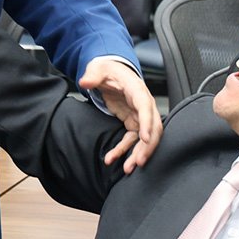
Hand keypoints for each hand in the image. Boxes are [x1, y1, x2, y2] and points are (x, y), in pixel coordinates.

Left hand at [78, 59, 162, 173]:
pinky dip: (126, 151)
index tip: (145, 139)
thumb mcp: (98, 69)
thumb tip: (85, 82)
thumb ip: (92, 76)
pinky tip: (113, 159)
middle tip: (138, 162)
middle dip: (148, 146)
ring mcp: (139, 115)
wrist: (110, 71)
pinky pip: (132, 139)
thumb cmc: (107, 69)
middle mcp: (143, 104)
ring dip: (139, 153)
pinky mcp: (133, 122)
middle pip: (153, 127)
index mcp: (137, 89)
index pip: (145, 107)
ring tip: (128, 169)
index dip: (147, 123)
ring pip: (146, 138)